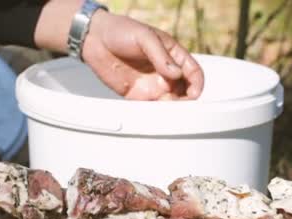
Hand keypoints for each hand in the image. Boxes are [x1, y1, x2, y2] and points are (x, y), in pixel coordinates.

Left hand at [33, 1, 202, 100]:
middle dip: (184, 101)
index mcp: (172, 55)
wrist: (95, 39)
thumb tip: (177, 74)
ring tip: (163, 108)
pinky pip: (150, 108)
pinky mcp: (137, 95)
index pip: (193, 72)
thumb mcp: (144, 37)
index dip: (197, 84)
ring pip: (169, 103)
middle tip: (175, 103)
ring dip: (170, 109)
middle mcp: (165, 72)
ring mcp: (152, 85)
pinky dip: (154, 114)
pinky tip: (152, 114)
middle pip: (184, 92)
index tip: (192, 94)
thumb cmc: (121, 31)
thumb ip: (161, 56)